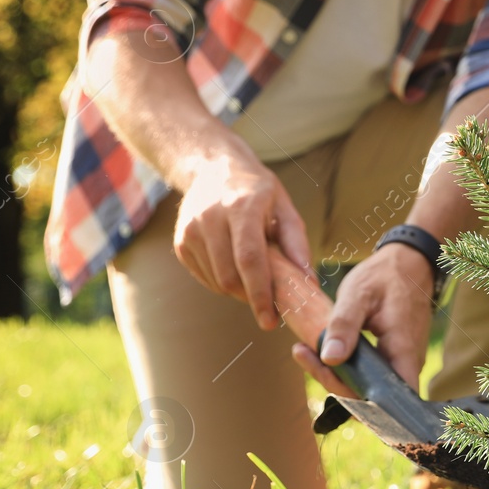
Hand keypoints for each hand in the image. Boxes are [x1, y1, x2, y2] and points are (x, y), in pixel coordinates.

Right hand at [173, 148, 310, 329]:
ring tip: (255, 280)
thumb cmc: (258, 191)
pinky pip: (204, 276)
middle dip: (251, 298)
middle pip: (229, 276)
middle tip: (269, 306)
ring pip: (216, 281)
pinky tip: (236, 269)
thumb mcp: (284, 207)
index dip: (260, 293)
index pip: (249, 259)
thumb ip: (296, 243)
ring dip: (238, 291)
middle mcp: (211, 217)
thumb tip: (307, 281)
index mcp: (242, 207)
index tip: (271, 320)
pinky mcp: (181, 241)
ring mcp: (191, 230)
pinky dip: (223, 282)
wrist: (213, 168)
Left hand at [291, 243, 437, 396]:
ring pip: (369, 387)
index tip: (323, 370)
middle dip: (334, 382)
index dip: (355, 400)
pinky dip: (346, 367)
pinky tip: (323, 350)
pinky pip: (371, 374)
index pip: (386, 398)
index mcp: (403, 349)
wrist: (409, 263)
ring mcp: (402, 362)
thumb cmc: (386, 276)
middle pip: (372, 397)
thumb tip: (330, 359)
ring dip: (336, 375)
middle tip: (303, 353)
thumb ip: (344, 325)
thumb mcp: (358, 293)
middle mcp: (408, 363)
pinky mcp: (394, 358)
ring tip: (305, 350)